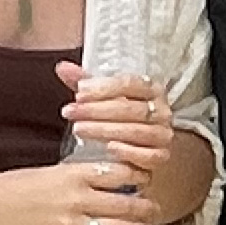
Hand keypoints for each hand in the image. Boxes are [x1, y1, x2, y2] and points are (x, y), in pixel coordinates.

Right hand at [0, 161, 157, 224]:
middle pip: (127, 202)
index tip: (145, 179)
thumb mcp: (49, 171)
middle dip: (146, 206)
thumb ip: (79, 175)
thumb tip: (107, 177)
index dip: (139, 177)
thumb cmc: (11, 188)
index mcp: (73, 174)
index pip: (121, 172)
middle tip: (154, 207)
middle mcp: (77, 199)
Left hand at [57, 68, 172, 180]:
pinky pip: (149, 155)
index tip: (78, 92)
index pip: (130, 83)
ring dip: (105, 130)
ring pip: (137, 131)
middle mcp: (162, 111)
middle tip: (71, 112)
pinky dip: (130, 151)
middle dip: (97, 110)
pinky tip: (109, 148)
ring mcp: (163, 135)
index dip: (103, 88)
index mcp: (152, 89)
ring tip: (79, 129)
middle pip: (131, 108)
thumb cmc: (121, 117)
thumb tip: (62, 67)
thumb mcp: (103, 97)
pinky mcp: (161, 157)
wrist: (140, 145)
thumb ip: (85, 83)